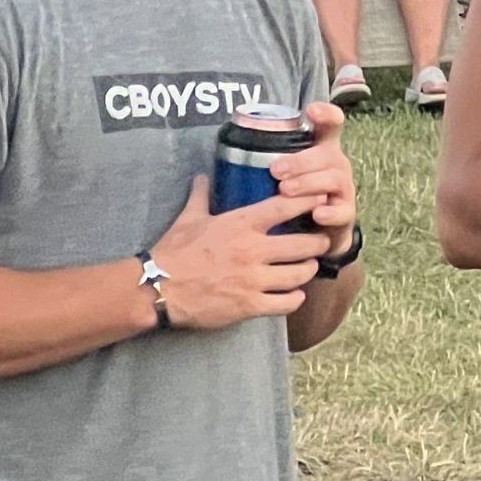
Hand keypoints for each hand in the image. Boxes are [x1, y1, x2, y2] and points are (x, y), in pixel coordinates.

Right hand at [148, 173, 323, 329]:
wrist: (159, 288)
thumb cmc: (174, 250)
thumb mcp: (189, 217)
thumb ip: (201, 194)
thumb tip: (201, 175)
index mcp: (242, 223)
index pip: (286, 206)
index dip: (308, 200)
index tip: (322, 197)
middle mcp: (253, 250)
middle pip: (303, 244)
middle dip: (318, 242)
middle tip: (322, 240)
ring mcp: (253, 280)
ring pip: (299, 274)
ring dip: (309, 270)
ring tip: (311, 266)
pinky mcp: (249, 306)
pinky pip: (285, 303)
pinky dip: (295, 298)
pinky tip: (295, 294)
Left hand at [270, 101, 357, 260]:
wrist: (317, 237)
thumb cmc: (293, 200)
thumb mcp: (281, 178)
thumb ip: (255, 170)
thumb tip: (207, 172)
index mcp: (322, 150)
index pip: (331, 124)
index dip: (325, 113)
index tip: (310, 110)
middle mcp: (336, 165)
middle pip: (327, 153)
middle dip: (301, 160)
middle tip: (275, 170)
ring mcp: (344, 189)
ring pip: (334, 179)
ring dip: (309, 183)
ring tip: (285, 191)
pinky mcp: (346, 215)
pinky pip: (342, 211)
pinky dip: (330, 212)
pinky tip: (316, 214)